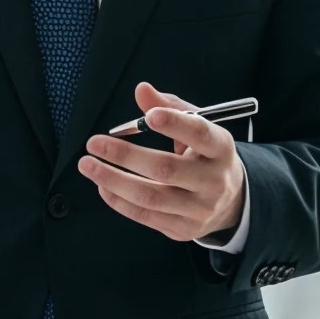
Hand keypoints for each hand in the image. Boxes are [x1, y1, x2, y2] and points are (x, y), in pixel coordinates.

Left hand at [79, 81, 246, 241]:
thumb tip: (141, 90)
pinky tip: (103, 185)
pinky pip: (145, 216)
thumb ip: (169, 106)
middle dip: (126, 155)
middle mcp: (213, 181)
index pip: (200, 135)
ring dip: (113, 180)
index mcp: (221, 149)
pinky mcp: (184, 229)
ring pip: (150, 197)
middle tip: (95, 143)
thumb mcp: (198, 127)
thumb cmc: (206, 155)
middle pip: (166, 170)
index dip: (175, 124)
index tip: (148, 117)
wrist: (231, 201)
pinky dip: (119, 200)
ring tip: (88, 165)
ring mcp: (199, 209)